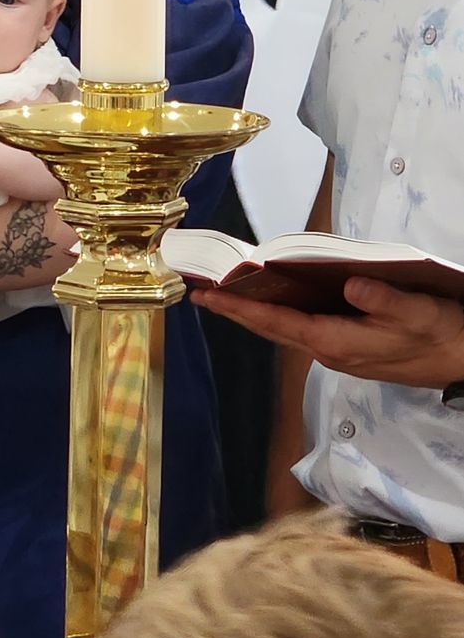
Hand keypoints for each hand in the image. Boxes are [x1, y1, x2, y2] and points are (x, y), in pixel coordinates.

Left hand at [194, 278, 463, 388]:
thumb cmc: (442, 335)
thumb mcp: (419, 313)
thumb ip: (385, 300)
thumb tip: (352, 286)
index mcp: (337, 342)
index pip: (276, 322)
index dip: (239, 308)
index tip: (207, 296)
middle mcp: (329, 351)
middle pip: (269, 328)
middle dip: (233, 311)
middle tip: (196, 292)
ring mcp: (336, 351)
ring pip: (282, 330)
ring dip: (251, 313)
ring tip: (221, 293)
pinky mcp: (346, 347)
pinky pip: (298, 329)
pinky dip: (275, 315)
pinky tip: (268, 299)